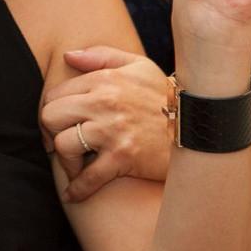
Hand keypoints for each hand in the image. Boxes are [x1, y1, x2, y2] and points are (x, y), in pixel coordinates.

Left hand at [41, 46, 171, 201]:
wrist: (200, 127)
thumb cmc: (166, 96)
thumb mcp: (139, 66)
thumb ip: (101, 56)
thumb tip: (68, 56)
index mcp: (104, 79)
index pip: (55, 95)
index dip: (51, 112)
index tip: (58, 126)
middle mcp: (104, 102)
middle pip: (50, 117)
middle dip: (50, 133)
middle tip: (59, 145)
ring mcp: (113, 130)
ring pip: (63, 145)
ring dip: (65, 161)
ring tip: (75, 167)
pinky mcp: (123, 157)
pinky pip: (87, 177)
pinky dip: (77, 190)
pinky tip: (74, 194)